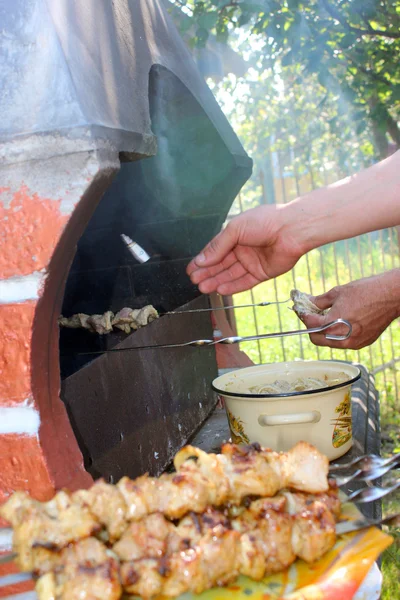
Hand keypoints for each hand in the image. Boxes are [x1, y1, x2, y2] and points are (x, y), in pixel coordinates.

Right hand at [187, 205, 304, 293]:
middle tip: (194, 281)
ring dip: (217, 281)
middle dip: (207, 272)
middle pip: (221, 264)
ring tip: (203, 288)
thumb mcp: (235, 229)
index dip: (202, 260)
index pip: (215, 250)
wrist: (291, 229)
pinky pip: (245, 282)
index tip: (190, 270)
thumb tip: (200, 260)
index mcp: (236, 234)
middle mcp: (243, 248)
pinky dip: (233, 286)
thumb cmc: (265, 221)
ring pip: (231, 274)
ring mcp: (252, 262)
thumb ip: (217, 246)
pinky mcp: (262, 273)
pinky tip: (220, 290)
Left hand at [297, 272, 399, 349]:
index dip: (303, 316)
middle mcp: (342, 338)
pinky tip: (340, 322)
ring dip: (324, 333)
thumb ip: (319, 301)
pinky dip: (338, 335)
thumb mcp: (337, 293)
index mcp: (332, 325)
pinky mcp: (362, 343)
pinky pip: (343, 343)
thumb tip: (308, 303)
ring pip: (330, 343)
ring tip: (326, 318)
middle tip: (311, 316)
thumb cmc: (365, 291)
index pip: (310, 324)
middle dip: (311, 328)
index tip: (301, 310)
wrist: (390, 296)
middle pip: (316, 339)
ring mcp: (353, 343)